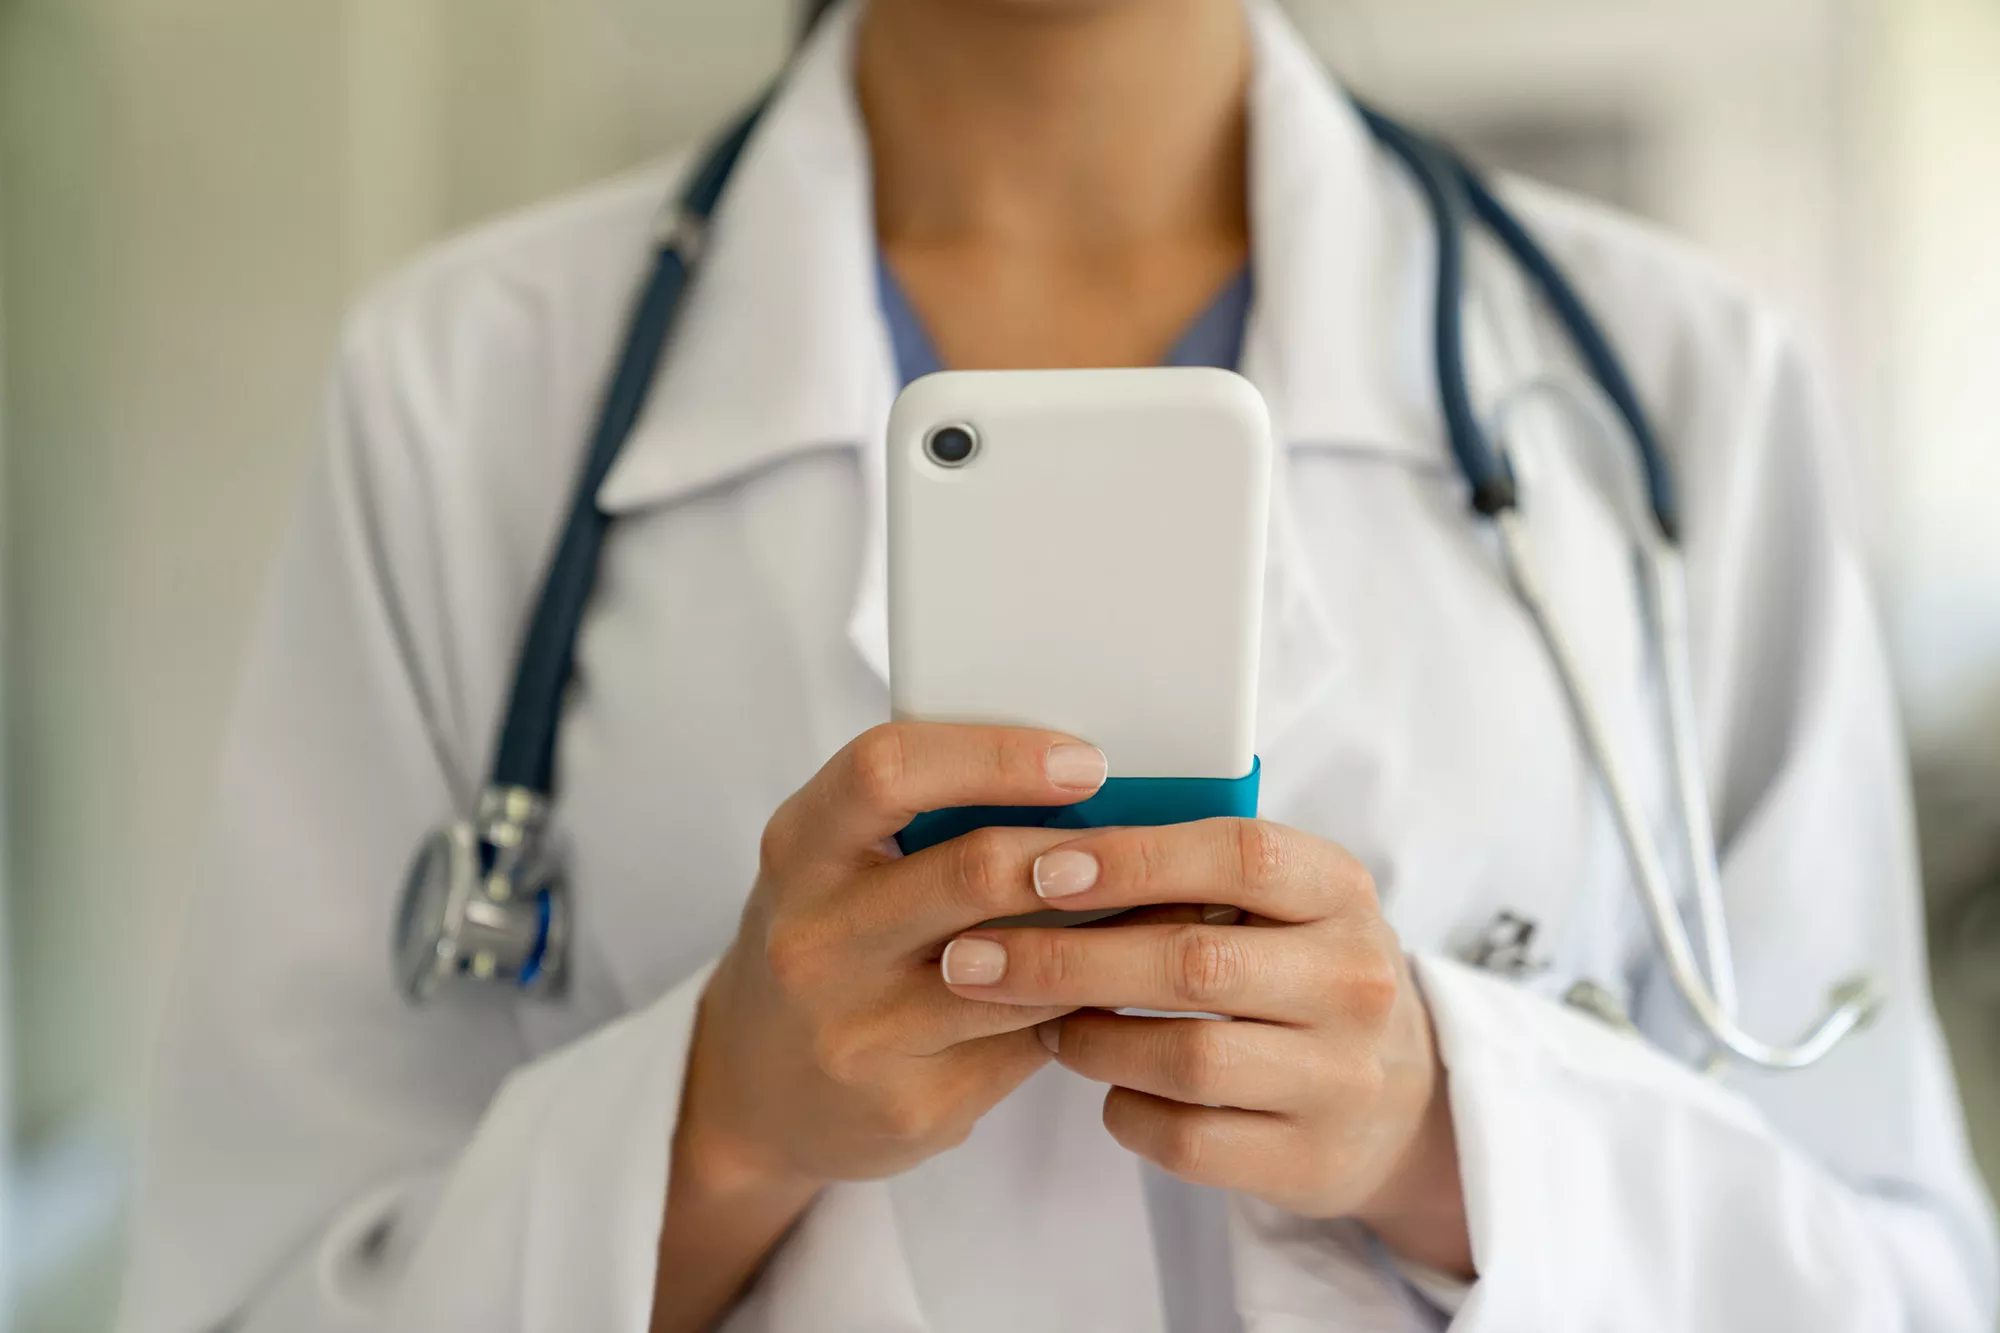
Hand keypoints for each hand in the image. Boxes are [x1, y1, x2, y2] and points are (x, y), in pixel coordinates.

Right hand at [654, 723, 1112, 1331]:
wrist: (757, 1090)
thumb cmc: (830, 942)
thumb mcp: (838, 862)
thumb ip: (924, 818)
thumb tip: (1087, 777)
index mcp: (799, 848)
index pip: (887, 770)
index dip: (995, 757)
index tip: (1087, 761)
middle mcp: (814, 939)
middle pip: (972, 873)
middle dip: (1081, 854)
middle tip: (1153, 843)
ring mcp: (857, 1032)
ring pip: (1019, 970)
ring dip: (1107, 934)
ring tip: (1171, 904)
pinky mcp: (908, 1106)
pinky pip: (1026, 1044)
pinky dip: (1085, 1006)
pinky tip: (1124, 981)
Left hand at [936, 818, 1472, 1276]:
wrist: (1399, 1099)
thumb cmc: (1294, 971)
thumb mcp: (1278, 903)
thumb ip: (1189, 868)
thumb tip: (1041, 841)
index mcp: (1341, 890)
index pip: (1239, 856)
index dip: (1134, 860)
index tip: (1041, 868)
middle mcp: (1356, 980)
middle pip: (1194, 963)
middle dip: (1067, 959)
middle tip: (974, 958)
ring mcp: (1341, 1078)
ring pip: (1185, 1058)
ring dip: (1088, 1039)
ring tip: (1038, 1020)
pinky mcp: (1310, 1161)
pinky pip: (1188, 1140)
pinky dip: (1125, 1110)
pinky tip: (1105, 1085)